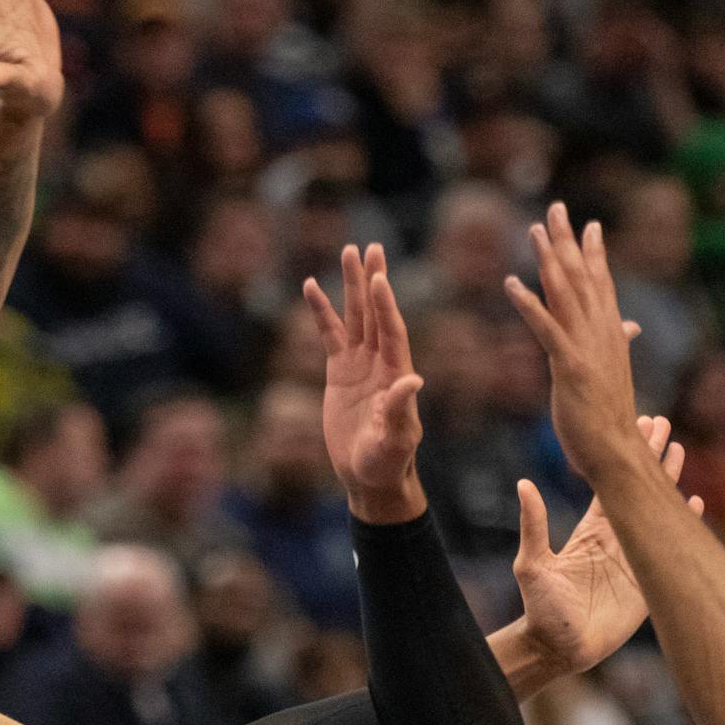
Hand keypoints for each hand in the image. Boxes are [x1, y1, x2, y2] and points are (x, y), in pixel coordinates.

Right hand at [301, 244, 423, 519]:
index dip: (384, 305)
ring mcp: (360, 365)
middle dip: (372, 280)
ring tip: (347, 252)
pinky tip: (311, 287)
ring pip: (355, 317)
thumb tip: (413, 380)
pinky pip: (330, 335)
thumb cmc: (388, 462)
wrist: (370, 476)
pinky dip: (321, 312)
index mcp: (396, 374)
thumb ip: (401, 410)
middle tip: (369, 247)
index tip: (378, 278)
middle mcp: (381, 363)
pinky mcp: (340, 372)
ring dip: (351, 286)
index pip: (390, 331)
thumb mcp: (396, 439)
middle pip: (375, 313)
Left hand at [505, 204, 639, 481]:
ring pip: (566, 294)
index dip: (593, 253)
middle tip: (557, 208)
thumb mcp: (610, 375)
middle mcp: (602, 333)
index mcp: (609, 335)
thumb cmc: (609, 419)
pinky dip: (529, 304)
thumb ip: (615, 344)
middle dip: (568, 241)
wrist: (616, 452)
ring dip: (549, 260)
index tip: (587, 223)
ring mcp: (588, 348)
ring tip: (534, 230)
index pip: (601, 284)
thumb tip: (626, 327)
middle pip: (582, 277)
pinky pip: (546, 329)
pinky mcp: (571, 367)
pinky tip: (511, 283)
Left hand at [514, 415, 703, 675]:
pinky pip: (669, 549)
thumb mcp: (533, 566)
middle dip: (651, 457)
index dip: (624, 457)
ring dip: (669, 482)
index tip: (637, 426)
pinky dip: (683, 525)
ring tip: (682, 451)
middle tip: (665, 424)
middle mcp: (614, 539)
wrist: (559, 649)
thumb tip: (524, 484)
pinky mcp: (648, 583)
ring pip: (655, 513)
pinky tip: (695, 503)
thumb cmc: (541, 610)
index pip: (611, 485)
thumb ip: (534, 526)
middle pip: (636, 490)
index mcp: (589, 532)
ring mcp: (634, 559)